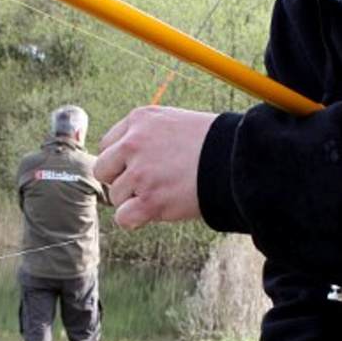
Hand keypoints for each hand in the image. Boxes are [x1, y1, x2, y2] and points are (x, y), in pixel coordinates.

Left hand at [95, 106, 216, 229]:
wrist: (238, 159)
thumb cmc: (211, 143)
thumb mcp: (174, 123)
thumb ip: (146, 135)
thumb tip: (124, 159)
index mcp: (139, 120)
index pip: (108, 145)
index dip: (123, 161)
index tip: (140, 167)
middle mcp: (134, 144)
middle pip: (103, 170)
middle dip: (121, 180)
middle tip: (146, 184)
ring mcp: (141, 173)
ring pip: (116, 196)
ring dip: (135, 199)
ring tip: (164, 193)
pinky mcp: (150, 200)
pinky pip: (122, 217)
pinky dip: (133, 220)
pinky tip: (150, 214)